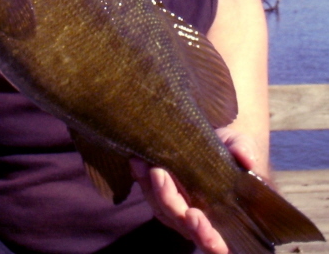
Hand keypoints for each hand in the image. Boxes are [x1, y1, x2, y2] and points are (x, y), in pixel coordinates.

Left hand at [130, 131, 257, 253]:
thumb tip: (247, 159)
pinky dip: (142, 180)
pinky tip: (137, 161)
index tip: (194, 215)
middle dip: (168, 200)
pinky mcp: (164, 197)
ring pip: (161, 210)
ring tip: (144, 163)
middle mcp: (201, 221)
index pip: (216, 243)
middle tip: (160, 174)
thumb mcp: (240, 146)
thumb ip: (244, 151)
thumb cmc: (234, 151)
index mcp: (226, 220)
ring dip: (150, 189)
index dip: (205, 235)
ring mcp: (180, 211)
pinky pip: (150, 195)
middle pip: (180, 223)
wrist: (216, 142)